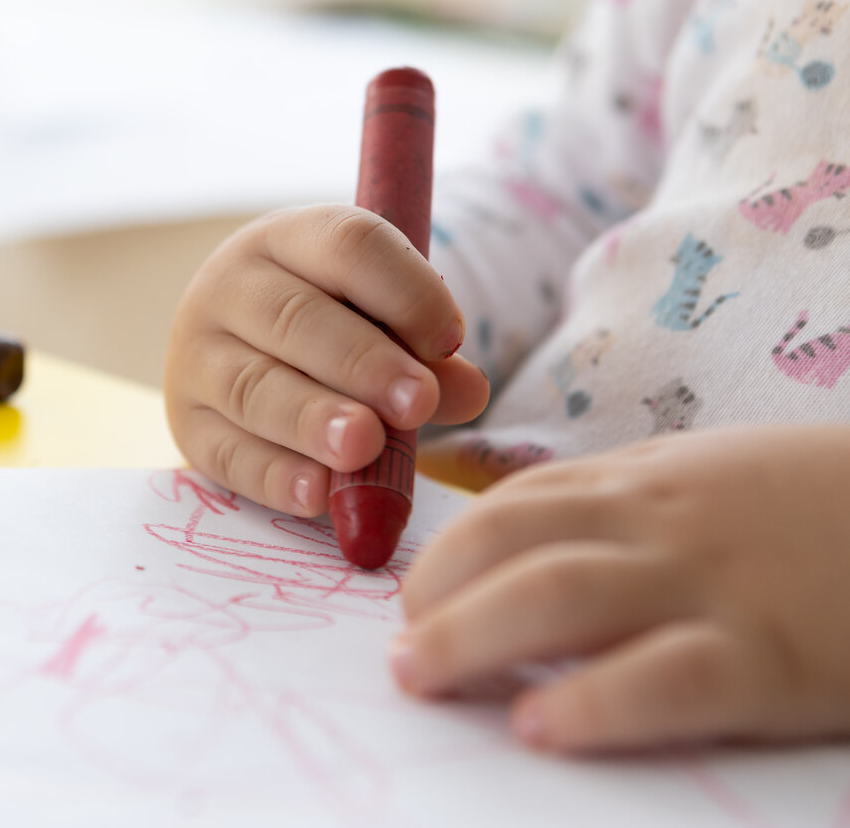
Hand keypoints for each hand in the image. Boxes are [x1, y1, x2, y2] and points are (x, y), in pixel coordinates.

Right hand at [163, 204, 488, 516]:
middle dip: (361, 363)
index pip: (347, 246)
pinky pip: (228, 452)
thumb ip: (423, 355)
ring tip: (363, 446)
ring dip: (312, 419)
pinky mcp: (187, 424)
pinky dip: (274, 475)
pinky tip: (318, 492)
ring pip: (254, 387)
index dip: (403, 290)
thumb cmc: (326, 327)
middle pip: (295, 319)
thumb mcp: (374, 318)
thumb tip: (469, 392)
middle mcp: (229, 288)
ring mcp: (197, 357)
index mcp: (286, 240)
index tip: (449, 341)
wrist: (232, 348)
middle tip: (415, 403)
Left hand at [395, 425, 849, 752]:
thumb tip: (523, 536)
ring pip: (561, 595)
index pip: (511, 506)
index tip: (410, 600)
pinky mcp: (772, 656)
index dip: (444, 554)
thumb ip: (622, 500)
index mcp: (644, 482)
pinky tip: (542, 729)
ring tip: (424, 680)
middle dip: (436, 597)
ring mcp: (713, 584)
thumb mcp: (710, 478)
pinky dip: (595, 703)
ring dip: (473, 637)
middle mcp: (661, 523)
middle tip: (399, 655)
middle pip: (511, 544)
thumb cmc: (816, 508)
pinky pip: (666, 677)